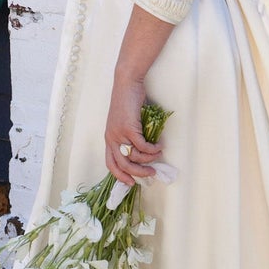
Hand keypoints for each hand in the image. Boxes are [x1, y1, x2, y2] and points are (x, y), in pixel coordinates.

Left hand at [104, 70, 163, 185]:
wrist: (126, 84)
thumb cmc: (127, 102)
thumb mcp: (124, 123)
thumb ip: (130, 137)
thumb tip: (143, 153)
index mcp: (109, 139)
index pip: (110, 164)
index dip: (120, 176)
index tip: (131, 183)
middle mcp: (112, 138)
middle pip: (123, 165)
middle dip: (138, 172)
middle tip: (151, 173)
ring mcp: (119, 134)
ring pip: (135, 156)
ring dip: (149, 159)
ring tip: (158, 154)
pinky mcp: (129, 128)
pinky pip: (142, 146)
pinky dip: (152, 149)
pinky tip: (158, 146)